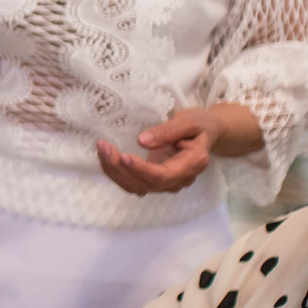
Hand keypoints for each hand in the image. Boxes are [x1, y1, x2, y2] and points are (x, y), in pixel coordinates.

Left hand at [97, 107, 220, 194]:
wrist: (206, 133)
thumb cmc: (199, 124)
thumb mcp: (189, 120)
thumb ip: (168, 131)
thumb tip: (142, 141)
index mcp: (192, 164)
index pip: (163, 175)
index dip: (141, 169)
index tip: (123, 155)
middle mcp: (180, 179)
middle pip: (146, 184)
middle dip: (120, 168)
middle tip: (103, 146)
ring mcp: (168, 183)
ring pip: (136, 186)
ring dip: (115, 172)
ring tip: (101, 149)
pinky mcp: (156, 181)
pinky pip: (134, 183)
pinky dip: (117, 173)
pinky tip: (105, 157)